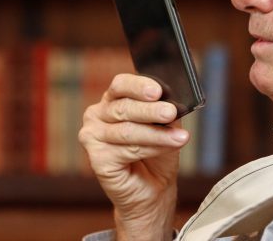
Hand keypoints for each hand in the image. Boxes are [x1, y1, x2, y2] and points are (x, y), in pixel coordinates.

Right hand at [79, 73, 189, 240]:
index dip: (139, 85)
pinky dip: (151, 148)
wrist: (153, 188)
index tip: (157, 90)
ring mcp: (92, 136)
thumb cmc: (157, 154)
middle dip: (150, 111)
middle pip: (123, 107)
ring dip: (156, 134)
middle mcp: (97, 114)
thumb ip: (164, 112)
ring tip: (179, 137)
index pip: (121, 84)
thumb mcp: (165, 126)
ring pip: (128, 131)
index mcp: (113, 100)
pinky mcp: (96, 158)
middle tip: (171, 112)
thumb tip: (172, 103)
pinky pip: (126, 150)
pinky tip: (167, 148)